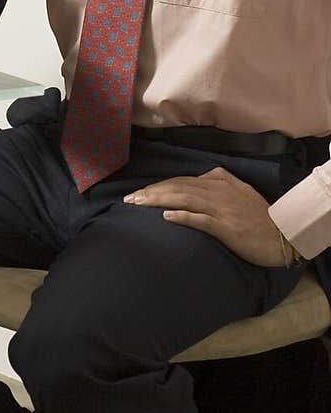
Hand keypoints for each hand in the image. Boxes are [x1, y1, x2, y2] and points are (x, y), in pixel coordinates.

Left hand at [123, 166, 287, 266]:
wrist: (282, 236)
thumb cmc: (260, 216)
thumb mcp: (241, 191)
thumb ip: (221, 180)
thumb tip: (201, 176)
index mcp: (220, 183)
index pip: (182, 181)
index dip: (159, 186)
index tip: (140, 193)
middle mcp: (219, 193)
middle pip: (178, 188)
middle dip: (151, 192)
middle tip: (129, 199)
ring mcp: (222, 210)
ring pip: (185, 199)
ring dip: (159, 200)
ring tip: (139, 204)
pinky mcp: (227, 228)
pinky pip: (201, 220)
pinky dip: (183, 216)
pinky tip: (166, 216)